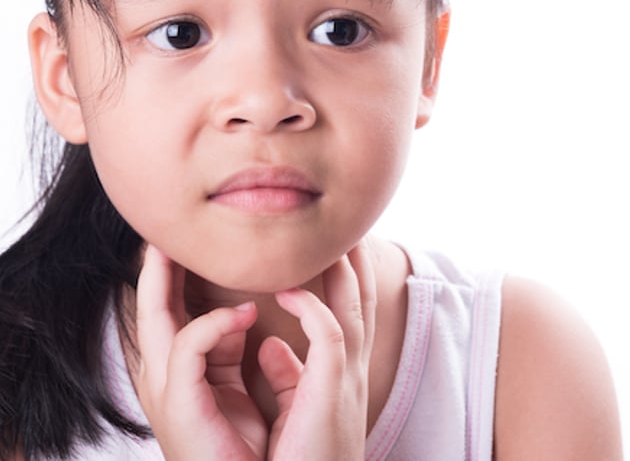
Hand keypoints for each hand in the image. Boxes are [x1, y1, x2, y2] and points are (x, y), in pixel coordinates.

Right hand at [132, 244, 268, 459]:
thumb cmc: (269, 460)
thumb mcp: (274, 403)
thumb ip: (272, 369)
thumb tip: (270, 344)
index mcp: (196, 376)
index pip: (182, 312)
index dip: (184, 275)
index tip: (199, 240)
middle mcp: (174, 377)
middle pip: (154, 305)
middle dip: (157, 263)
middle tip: (169, 224)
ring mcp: (169, 388)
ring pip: (153, 314)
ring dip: (161, 274)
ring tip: (171, 241)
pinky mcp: (178, 400)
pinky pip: (188, 345)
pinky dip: (215, 324)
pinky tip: (246, 313)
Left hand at [260, 243, 376, 459]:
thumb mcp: (293, 412)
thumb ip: (285, 376)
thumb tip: (269, 347)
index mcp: (335, 374)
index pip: (344, 310)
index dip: (341, 274)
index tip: (329, 242)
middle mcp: (345, 371)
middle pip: (361, 297)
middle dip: (354, 256)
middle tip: (344, 218)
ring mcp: (343, 380)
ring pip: (354, 306)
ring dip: (344, 266)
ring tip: (334, 228)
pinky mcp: (331, 393)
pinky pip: (330, 336)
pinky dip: (314, 308)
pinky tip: (290, 289)